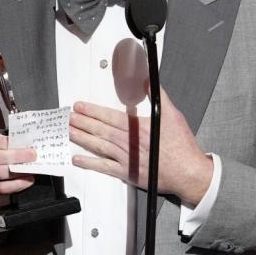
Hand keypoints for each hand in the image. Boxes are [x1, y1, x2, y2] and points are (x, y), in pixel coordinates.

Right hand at [0, 132, 36, 208]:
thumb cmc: (6, 152)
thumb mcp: (8, 142)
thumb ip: (16, 142)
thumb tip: (30, 144)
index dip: (7, 143)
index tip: (24, 144)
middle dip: (16, 157)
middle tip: (32, 156)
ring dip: (17, 171)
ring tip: (31, 168)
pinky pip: (1, 187)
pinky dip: (17, 184)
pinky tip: (28, 180)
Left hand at [69, 88, 212, 205]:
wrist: (187, 172)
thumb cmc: (181, 146)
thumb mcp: (172, 114)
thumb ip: (158, 96)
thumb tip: (148, 80)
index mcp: (137, 128)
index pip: (109, 117)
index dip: (92, 111)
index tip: (80, 106)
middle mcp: (128, 143)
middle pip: (100, 130)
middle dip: (82, 122)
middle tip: (68, 117)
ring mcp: (126, 159)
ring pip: (98, 146)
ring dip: (82, 138)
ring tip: (69, 132)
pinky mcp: (127, 173)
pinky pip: (104, 168)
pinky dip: (89, 163)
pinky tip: (78, 159)